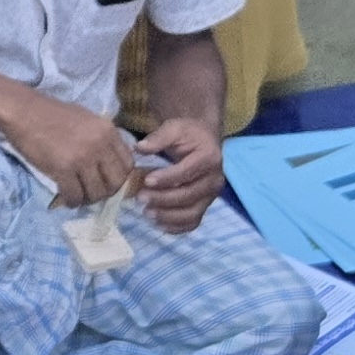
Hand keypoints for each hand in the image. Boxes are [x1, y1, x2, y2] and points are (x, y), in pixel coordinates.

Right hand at [2, 94, 138, 209]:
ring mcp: (82, 158)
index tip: (107, 181)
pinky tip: (67, 199)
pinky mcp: (63, 169)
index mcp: (108, 131)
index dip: (119, 177)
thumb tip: (110, 162)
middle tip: (94, 192)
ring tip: (79, 196)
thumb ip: (102, 138)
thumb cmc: (52, 114)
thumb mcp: (87, 119)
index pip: (128, 164)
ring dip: (88, 199)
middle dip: (106, 192)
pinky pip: (75, 195)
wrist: (23, 111)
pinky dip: (72, 201)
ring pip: (97, 193)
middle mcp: (100, 145)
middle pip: (116, 182)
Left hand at [131, 118, 222, 234]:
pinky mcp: (205, 206)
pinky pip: (193, 222)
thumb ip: (158, 138)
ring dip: (168, 216)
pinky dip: (177, 227)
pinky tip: (159, 224)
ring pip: (192, 213)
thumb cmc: (188, 134)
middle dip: (163, 199)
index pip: (187, 172)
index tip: (146, 181)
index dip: (167, 178)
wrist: (204, 140)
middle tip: (140, 198)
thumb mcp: (174, 128)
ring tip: (147, 213)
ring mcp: (211, 196)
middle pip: (189, 195)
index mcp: (209, 158)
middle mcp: (214, 179)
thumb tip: (139, 148)